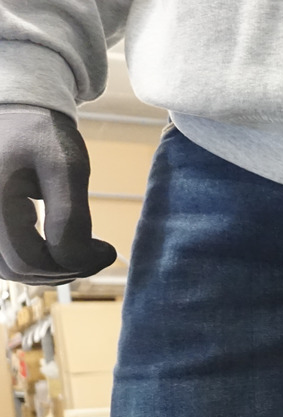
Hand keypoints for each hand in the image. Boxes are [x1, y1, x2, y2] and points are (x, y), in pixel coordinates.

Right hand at [0, 105, 116, 283]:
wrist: (15, 115)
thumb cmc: (42, 135)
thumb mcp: (67, 168)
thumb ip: (71, 218)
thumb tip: (80, 261)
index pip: (30, 260)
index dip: (75, 264)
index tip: (107, 249)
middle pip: (20, 270)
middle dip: (65, 269)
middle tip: (96, 251)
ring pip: (10, 270)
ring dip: (50, 269)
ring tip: (79, 248)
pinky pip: (5, 259)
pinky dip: (35, 260)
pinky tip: (58, 245)